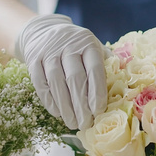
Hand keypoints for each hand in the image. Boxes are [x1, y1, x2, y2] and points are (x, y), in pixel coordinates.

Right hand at [16, 14, 106, 130]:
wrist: (44, 30)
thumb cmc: (76, 46)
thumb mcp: (93, 47)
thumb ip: (107, 63)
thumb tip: (123, 85)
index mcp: (88, 44)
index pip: (94, 69)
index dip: (97, 92)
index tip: (98, 111)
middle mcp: (68, 46)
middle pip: (75, 78)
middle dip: (81, 105)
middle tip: (85, 124)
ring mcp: (48, 52)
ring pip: (56, 82)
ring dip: (65, 106)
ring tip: (72, 122)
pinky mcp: (33, 59)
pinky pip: (40, 83)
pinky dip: (49, 100)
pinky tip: (57, 113)